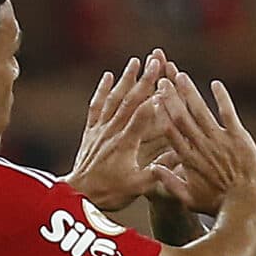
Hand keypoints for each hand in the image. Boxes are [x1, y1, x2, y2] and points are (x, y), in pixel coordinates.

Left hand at [66, 55, 170, 211]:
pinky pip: (96, 107)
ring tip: (135, 61)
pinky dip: (102, 91)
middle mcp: (112, 131)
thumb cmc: (109, 193)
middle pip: (130, 100)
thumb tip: (178, 156)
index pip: (143, 114)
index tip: (168, 81)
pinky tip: (108, 76)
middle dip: (144, 79)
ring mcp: (100, 129)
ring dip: (125, 79)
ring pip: (113, 99)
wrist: (77, 195)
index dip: (156, 96)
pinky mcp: (90, 131)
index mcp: (126, 143)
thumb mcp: (137, 187)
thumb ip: (157, 172)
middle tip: (156, 61)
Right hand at [159, 69, 255, 219]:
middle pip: (182, 117)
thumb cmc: (217, 205)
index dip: (161, 114)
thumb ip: (170, 184)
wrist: (246, 204)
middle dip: (171, 97)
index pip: (170, 132)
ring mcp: (220, 139)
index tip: (153, 99)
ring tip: (180, 75)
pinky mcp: (238, 137)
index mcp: (188, 159)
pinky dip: (221, 98)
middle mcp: (202, 145)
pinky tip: (215, 84)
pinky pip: (228, 113)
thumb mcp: (188, 200)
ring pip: (201, 111)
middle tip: (162, 79)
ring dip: (190, 92)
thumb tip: (154, 169)